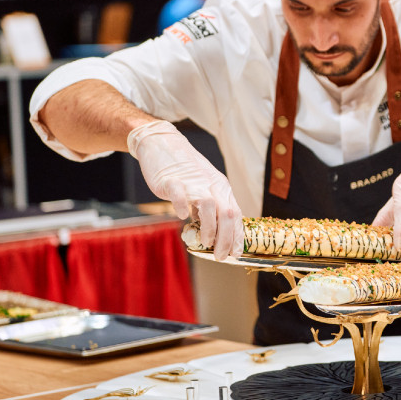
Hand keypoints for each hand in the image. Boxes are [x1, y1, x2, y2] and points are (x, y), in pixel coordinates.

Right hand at [127, 120, 243, 259]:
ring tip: (205, 243)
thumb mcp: (204, 188)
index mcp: (221, 188)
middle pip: (226, 213)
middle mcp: (211, 185)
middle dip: (226, 239)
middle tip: (220, 256)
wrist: (163, 143)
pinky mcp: (172, 180)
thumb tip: (213, 234)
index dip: (237, 236)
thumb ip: (209, 209)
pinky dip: (182, 207)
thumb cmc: (185, 170)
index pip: (235, 214)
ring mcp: (192, 182)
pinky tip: (181, 217)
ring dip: (209, 228)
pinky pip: (180, 194)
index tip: (236, 254)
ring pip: (208, 206)